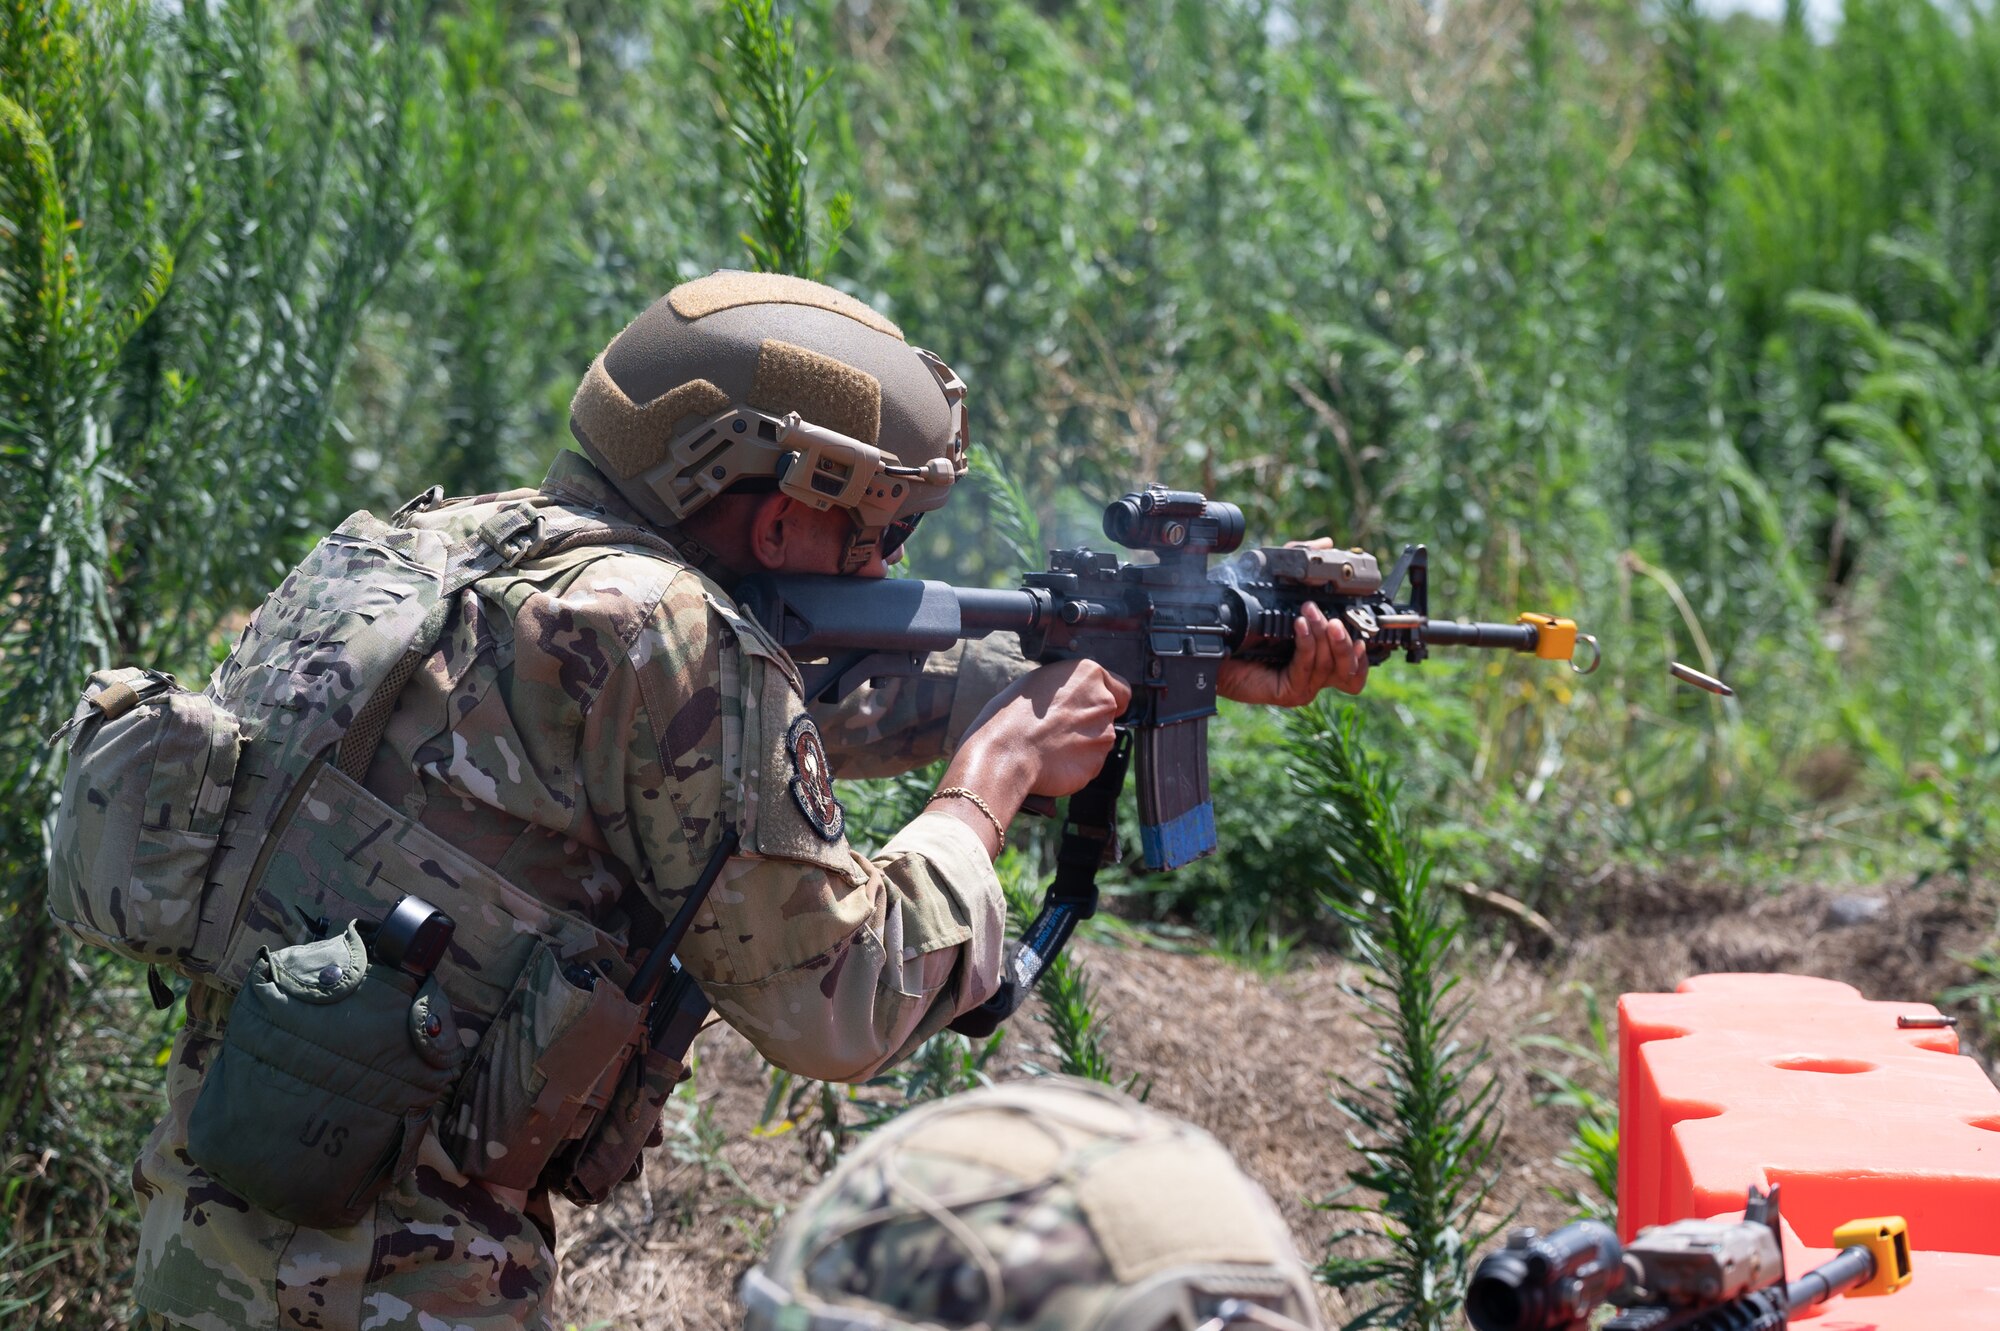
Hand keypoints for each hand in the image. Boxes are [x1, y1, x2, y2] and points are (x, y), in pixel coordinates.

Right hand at [961, 659, 1130, 796]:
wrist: (1004, 754)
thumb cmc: (1011, 716)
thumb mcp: (1038, 682)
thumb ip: (1067, 686)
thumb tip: (1073, 694)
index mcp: (1090, 674)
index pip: (1120, 689)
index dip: (1106, 698)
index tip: (1089, 706)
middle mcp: (1103, 702)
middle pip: (1110, 714)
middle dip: (1091, 721)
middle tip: (1061, 727)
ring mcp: (1104, 734)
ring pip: (1100, 740)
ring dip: (1084, 743)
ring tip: (1053, 744)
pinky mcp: (1097, 763)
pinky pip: (1091, 763)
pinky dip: (1078, 763)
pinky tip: (1054, 759)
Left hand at [1218, 538, 1369, 704]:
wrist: (1212, 644)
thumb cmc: (1242, 617)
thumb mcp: (1276, 581)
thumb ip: (1301, 561)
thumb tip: (1326, 545)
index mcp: (1319, 652)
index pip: (1354, 660)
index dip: (1363, 648)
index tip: (1363, 624)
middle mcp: (1315, 671)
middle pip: (1350, 668)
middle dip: (1345, 640)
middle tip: (1333, 618)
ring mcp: (1304, 683)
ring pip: (1331, 667)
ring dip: (1325, 638)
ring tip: (1311, 614)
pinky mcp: (1289, 690)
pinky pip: (1306, 668)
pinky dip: (1307, 645)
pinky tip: (1300, 626)